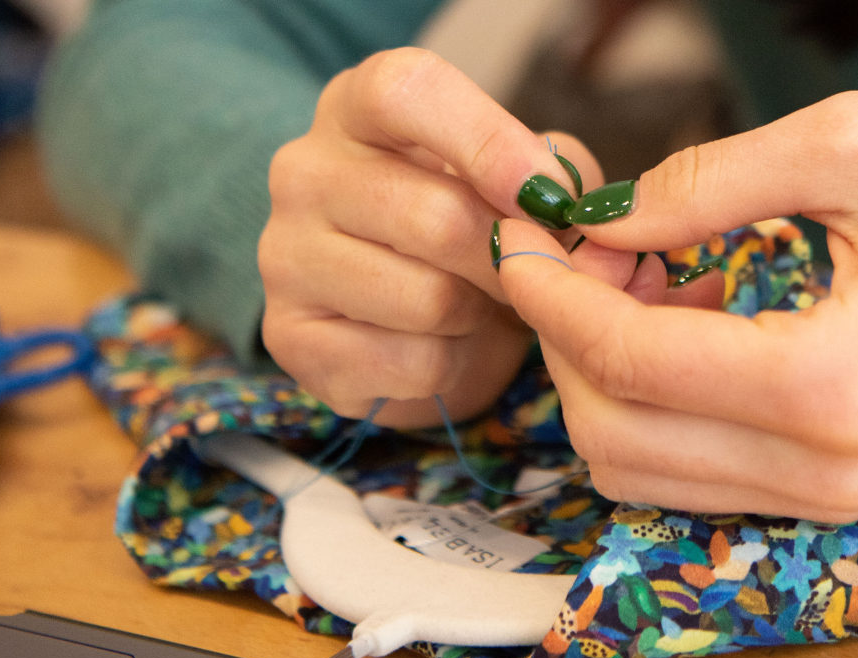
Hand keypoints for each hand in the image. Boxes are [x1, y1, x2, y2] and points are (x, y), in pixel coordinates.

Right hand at [258, 48, 599, 426]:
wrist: (412, 320)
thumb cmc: (470, 234)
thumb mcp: (518, 182)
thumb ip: (557, 172)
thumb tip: (571, 207)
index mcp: (357, 110)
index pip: (405, 91)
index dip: (488, 143)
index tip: (547, 195)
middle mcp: (305, 173)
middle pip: (433, 217)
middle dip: (508, 260)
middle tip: (531, 274)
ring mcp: (286, 258)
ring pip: (427, 300)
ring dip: (477, 316)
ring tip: (474, 307)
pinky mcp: (294, 340)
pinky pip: (409, 363)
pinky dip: (449, 367)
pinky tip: (439, 348)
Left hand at [496, 92, 857, 521]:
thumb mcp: (857, 144)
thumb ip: (706, 183)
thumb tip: (598, 217)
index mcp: (833, 382)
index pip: (630, 361)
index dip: (551, 294)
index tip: (522, 231)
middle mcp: (827, 469)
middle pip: (615, 436)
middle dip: (567, 341)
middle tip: (583, 248)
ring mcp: (832, 499)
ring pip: (642, 471)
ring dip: (606, 377)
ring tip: (638, 276)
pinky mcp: (835, 496)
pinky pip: (695, 473)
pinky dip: (657, 405)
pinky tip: (685, 318)